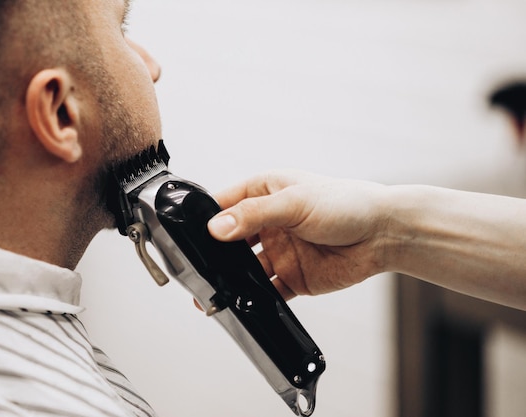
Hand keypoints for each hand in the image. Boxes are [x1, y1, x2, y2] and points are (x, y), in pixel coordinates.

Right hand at [207, 170, 388, 299]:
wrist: (385, 234)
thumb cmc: (347, 203)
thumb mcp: (295, 202)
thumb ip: (254, 215)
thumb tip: (216, 228)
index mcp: (265, 193)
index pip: (225, 204)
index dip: (207, 218)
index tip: (190, 234)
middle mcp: (268, 223)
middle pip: (230, 241)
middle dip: (214, 255)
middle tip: (198, 267)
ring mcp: (279, 251)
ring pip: (245, 270)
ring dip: (231, 280)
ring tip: (214, 290)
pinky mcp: (292, 277)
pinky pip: (267, 291)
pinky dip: (254, 299)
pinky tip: (243, 303)